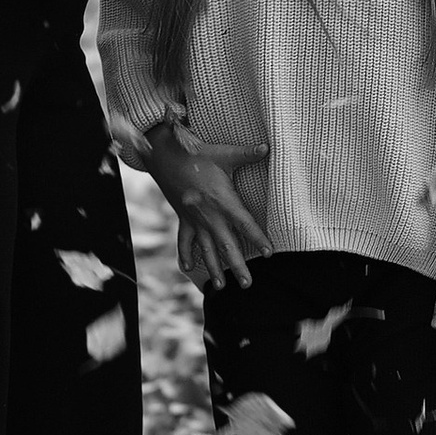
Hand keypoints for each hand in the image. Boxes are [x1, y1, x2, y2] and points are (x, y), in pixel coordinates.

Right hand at [146, 123, 269, 289]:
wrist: (166, 157)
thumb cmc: (198, 155)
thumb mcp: (224, 153)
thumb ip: (247, 154)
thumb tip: (268, 147)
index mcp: (223, 201)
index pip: (246, 223)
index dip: (258, 238)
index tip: (269, 253)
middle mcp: (210, 216)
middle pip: (227, 245)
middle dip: (238, 266)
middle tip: (248, 284)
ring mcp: (195, 220)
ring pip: (207, 249)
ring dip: (214, 268)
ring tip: (221, 287)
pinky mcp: (184, 219)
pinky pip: (184, 241)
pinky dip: (186, 254)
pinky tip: (188, 268)